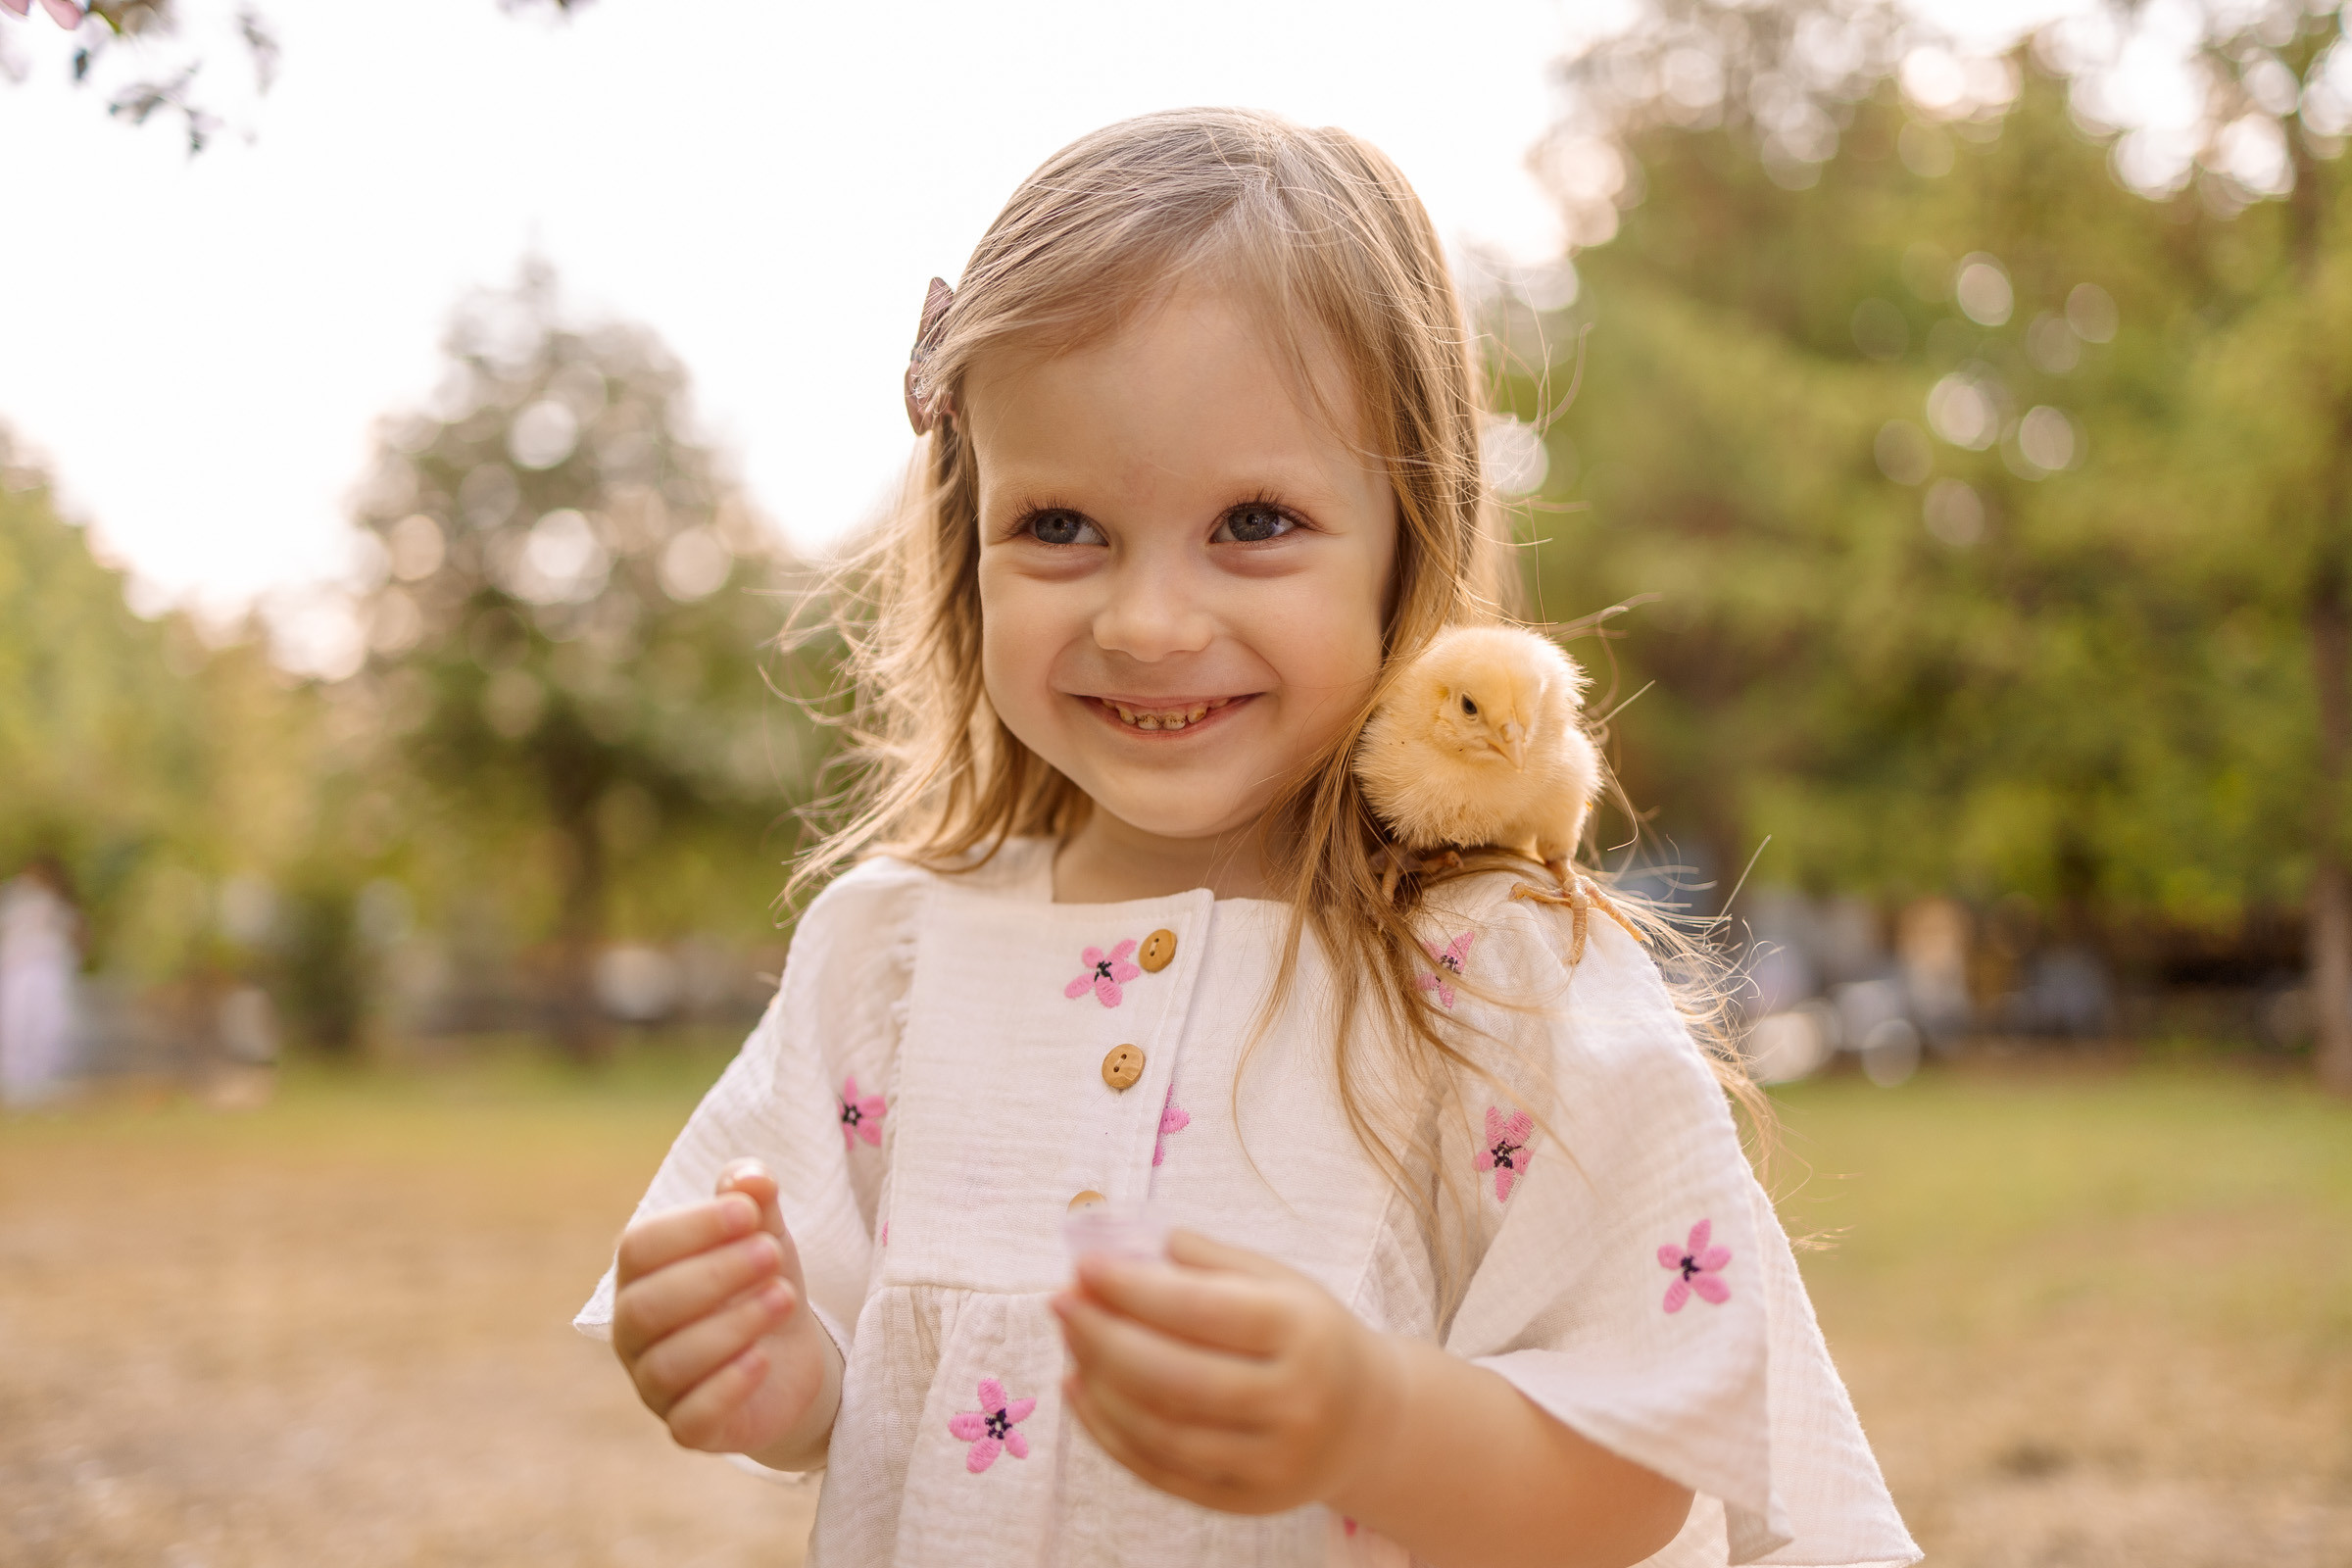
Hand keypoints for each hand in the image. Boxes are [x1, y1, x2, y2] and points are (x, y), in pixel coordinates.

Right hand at [610, 1158, 839, 1461]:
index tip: (749, 1212)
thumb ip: (752, 1200)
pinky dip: (727, 1387)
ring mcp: (655, 1386)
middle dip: (715, 1275)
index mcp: (640, 1274)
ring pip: (670, 1363)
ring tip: (786, 1297)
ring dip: (731, 1326)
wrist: (789, 1358)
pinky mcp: (689, 1429)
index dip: (691, 1227)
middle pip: (648, 1306)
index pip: (639, 1247)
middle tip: (773, 1253)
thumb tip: (751, 1178)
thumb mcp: (762, 1233)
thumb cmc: (761, 1281)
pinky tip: (764, 1358)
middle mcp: (634, 1332)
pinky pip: (690, 1419)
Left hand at [1050, 1229, 1401, 1514]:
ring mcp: (1271, 1460)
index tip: (1084, 1267)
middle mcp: (1293, 1401)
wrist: (1367, 1419)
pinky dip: (1109, 1434)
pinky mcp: (1247, 1501)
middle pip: (1175, 1377)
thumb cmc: (1307, 1335)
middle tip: (1062, 1304)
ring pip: (1162, 1431)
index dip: (1134, 1289)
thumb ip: (1208, 1261)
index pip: (1202, 1310)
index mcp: (1302, 1331)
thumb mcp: (1278, 1282)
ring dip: (1100, 1386)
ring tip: (1070, 1345)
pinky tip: (1082, 1392)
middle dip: (1104, 1338)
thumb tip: (1128, 1248)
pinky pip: (1162, 1473)